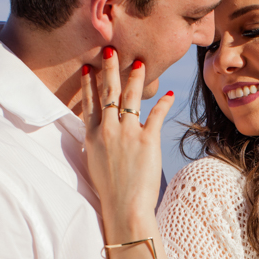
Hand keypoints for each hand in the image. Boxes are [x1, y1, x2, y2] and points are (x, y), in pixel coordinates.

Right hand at [80, 48, 174, 237]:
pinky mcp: (147, 141)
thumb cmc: (111, 192)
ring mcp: (127, 134)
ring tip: (140, 63)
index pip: (90, 104)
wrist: (124, 208)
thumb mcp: (96, 164)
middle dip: (110, 70)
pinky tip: (169, 94)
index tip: (89, 68)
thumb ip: (98, 145)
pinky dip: (164, 104)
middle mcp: (108, 131)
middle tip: (111, 50)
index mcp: (93, 138)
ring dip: (135, 78)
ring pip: (131, 98)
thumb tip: (102, 136)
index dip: (89, 85)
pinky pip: (156, 115)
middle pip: (108, 94)